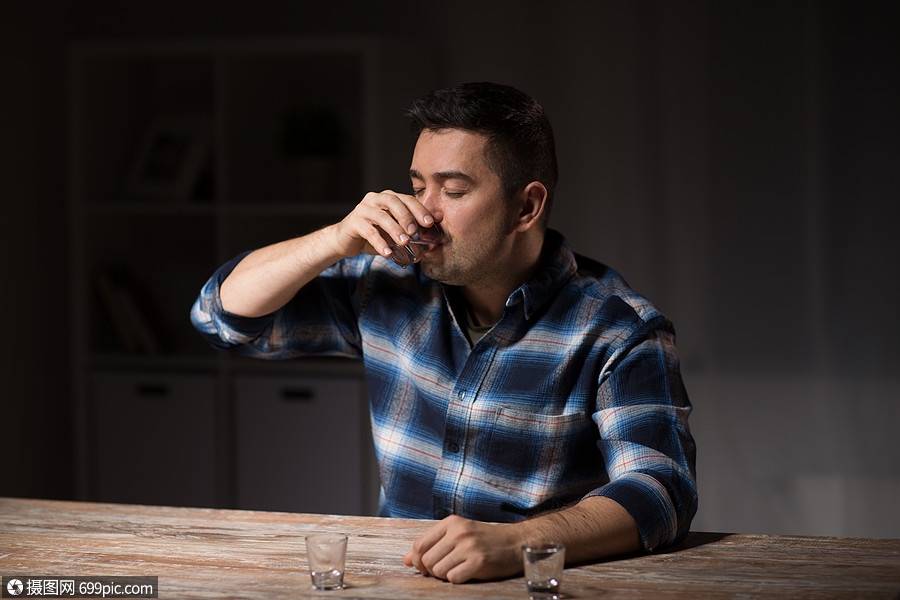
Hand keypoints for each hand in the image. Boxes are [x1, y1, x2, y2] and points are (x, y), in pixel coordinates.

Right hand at [329, 190, 437, 259]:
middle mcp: (375, 199)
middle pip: (393, 202)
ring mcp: (363, 209)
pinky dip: (379, 242)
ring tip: (404, 243)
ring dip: (394, 230)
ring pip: (381, 216)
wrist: (345, 241)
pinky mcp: (353, 221)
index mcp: (388, 198)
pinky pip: (368, 231)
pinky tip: (387, 253)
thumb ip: (408, 235)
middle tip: (415, 232)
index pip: (406, 199)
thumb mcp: (393, 234)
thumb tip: (428, 246)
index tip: (430, 223)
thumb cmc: (373, 235)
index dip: (419, 209)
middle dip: (407, 216)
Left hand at [403, 515, 523, 583]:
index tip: (424, 567)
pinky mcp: (479, 561)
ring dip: (445, 576)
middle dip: (432, 571)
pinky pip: (453, 578)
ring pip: (438, 571)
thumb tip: (406, 560)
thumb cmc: (484, 540)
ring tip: (458, 570)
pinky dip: (457, 580)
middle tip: (445, 570)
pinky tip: (467, 573)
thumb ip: (432, 545)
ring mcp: (469, 546)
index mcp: (451, 523)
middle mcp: (458, 532)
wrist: (515, 543)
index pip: (419, 544)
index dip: (417, 561)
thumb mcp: (457, 535)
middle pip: (426, 560)